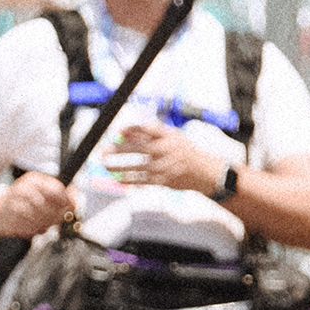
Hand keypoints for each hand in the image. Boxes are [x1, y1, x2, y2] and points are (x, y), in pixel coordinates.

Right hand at [0, 170, 75, 237]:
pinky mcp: (12, 219)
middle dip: (58, 215)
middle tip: (60, 217)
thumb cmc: (19, 199)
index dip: (68, 200)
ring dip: (47, 223)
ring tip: (45, 222)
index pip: (57, 190)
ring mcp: (16, 204)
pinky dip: (36, 229)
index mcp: (33, 180)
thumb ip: (56, 192)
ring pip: (42, 218)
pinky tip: (33, 225)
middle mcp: (24, 190)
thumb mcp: (38, 188)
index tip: (73, 206)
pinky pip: (32, 227)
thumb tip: (74, 198)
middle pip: (51, 206)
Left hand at [107, 115, 230, 196]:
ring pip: (137, 167)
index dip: (132, 128)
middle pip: (138, 148)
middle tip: (103, 150)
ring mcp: (165, 166)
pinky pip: (142, 181)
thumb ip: (151, 133)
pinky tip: (118, 179)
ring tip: (105, 165)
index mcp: (170, 137)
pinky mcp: (164, 180)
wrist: (206, 172)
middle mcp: (167, 150)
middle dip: (119, 149)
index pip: (148, 128)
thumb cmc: (184, 152)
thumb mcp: (173, 137)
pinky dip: (129, 180)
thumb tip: (125, 131)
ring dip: (118, 166)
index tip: (118, 131)